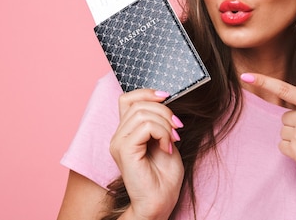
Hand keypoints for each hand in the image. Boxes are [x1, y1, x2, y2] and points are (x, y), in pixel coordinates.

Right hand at [109, 89, 184, 219]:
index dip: (147, 92)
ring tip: (172, 140)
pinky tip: (166, 147)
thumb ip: (159, 122)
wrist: (160, 202)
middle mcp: (118, 136)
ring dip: (165, 124)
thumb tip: (164, 100)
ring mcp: (119, 143)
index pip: (127, 98)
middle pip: (139, 103)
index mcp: (127, 132)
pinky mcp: (124, 150)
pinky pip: (144, 126)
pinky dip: (161, 133)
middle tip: (177, 128)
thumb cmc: (164, 177)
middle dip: (164, 111)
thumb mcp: (165, 140)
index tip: (167, 97)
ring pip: (143, 113)